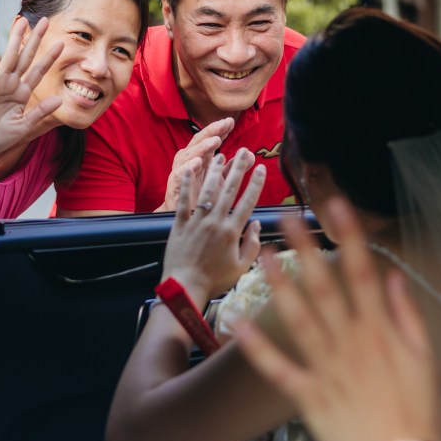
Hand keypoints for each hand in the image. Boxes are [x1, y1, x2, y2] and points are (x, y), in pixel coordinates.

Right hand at [0, 17, 63, 155]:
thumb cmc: (0, 138)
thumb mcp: (24, 126)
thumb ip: (41, 112)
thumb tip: (59, 100)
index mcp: (22, 93)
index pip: (39, 71)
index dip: (50, 58)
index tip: (62, 44)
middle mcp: (11, 84)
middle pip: (26, 57)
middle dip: (35, 39)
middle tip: (45, 21)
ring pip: (10, 55)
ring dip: (16, 38)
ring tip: (23, 21)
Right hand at [158, 117, 235, 211]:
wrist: (186, 219)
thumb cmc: (203, 196)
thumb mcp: (221, 180)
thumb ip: (234, 167)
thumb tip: (249, 154)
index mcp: (201, 158)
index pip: (209, 140)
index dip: (219, 130)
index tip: (231, 122)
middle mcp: (189, 162)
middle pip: (199, 142)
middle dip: (211, 132)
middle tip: (223, 124)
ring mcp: (181, 173)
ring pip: (189, 156)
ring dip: (201, 147)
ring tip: (214, 141)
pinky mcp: (174, 187)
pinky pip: (179, 176)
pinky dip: (187, 168)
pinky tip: (197, 163)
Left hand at [161, 147, 265, 303]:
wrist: (185, 288)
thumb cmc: (215, 280)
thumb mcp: (241, 267)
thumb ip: (252, 244)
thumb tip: (255, 225)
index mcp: (231, 232)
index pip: (247, 202)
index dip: (255, 184)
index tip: (261, 169)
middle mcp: (214, 221)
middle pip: (229, 190)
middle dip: (238, 169)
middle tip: (244, 152)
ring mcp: (195, 221)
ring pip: (207, 191)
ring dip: (214, 172)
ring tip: (220, 156)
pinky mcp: (179, 224)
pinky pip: (183, 201)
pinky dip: (186, 185)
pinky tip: (190, 170)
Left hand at [235, 199, 440, 440]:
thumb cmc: (418, 410)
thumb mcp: (426, 360)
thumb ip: (407, 316)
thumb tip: (393, 276)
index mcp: (379, 331)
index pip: (363, 273)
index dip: (349, 236)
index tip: (336, 204)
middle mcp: (350, 343)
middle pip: (325, 288)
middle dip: (305, 249)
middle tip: (286, 217)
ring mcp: (327, 368)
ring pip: (299, 320)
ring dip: (279, 286)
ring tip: (262, 255)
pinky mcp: (308, 395)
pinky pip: (279, 369)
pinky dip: (259, 348)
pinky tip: (239, 324)